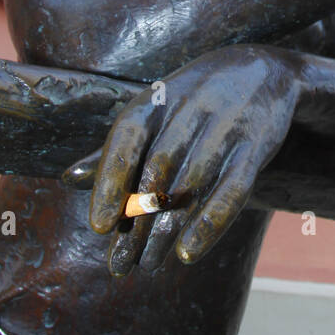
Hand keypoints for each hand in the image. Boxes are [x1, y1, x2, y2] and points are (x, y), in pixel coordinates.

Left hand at [63, 46, 298, 273]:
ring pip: (190, 186)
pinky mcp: (256, 145)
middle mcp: (190, 109)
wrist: (264, 70)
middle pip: (156, 172)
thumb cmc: (195, 100)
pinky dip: (211, 222)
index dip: (110, 181)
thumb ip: (117, 149)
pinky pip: (232, 188)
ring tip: (148, 264)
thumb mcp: (155, 113)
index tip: (99, 227)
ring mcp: (225, 126)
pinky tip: (189, 252)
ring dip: (166, 230)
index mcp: (157, 100)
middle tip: (119, 264)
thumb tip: (69, 180)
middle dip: (136, 222)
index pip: (127, 138)